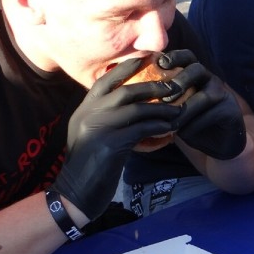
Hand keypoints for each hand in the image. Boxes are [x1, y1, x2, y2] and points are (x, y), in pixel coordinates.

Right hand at [52, 58, 182, 220]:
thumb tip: (131, 103)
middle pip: (125, 90)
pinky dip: (159, 127)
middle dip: (152, 86)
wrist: (75, 194)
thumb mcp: (91, 134)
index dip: (126, 68)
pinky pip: (142, 129)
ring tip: (178, 110)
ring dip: (161, 108)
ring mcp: (97, 128)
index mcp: (83, 110)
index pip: (105, 81)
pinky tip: (171, 128)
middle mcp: (88, 115)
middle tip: (173, 86)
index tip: (146, 58)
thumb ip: (105, 116)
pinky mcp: (110, 145)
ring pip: (136, 109)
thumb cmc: (88, 165)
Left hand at [161, 50, 246, 159]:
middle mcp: (209, 79)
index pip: (186, 57)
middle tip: (165, 97)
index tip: (159, 64)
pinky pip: (210, 115)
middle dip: (180, 80)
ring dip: (186, 108)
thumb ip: (161, 100)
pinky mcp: (230, 110)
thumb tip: (134, 98)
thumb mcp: (175, 109)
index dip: (173, 57)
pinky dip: (194, 126)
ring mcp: (222, 94)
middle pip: (197, 69)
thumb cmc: (190, 123)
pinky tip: (182, 134)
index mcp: (195, 74)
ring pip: (205, 95)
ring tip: (172, 121)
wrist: (218, 143)